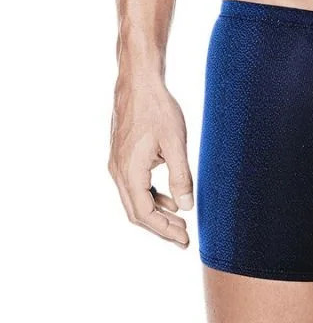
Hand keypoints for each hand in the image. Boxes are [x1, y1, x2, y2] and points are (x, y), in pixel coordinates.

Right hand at [108, 76, 192, 246]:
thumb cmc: (158, 109)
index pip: (144, 213)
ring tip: (180, 224)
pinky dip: (152, 198)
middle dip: (161, 228)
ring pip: (135, 201)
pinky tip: (170, 201)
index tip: (185, 240)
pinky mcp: (123, 158)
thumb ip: (181, 177)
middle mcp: (118, 171)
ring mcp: (118, 165)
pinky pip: (135, 187)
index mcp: (129, 171)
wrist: (139, 83)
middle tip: (184, 239)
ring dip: (157, 214)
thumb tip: (186, 207)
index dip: (164, 230)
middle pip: (136, 213)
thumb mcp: (176, 144)